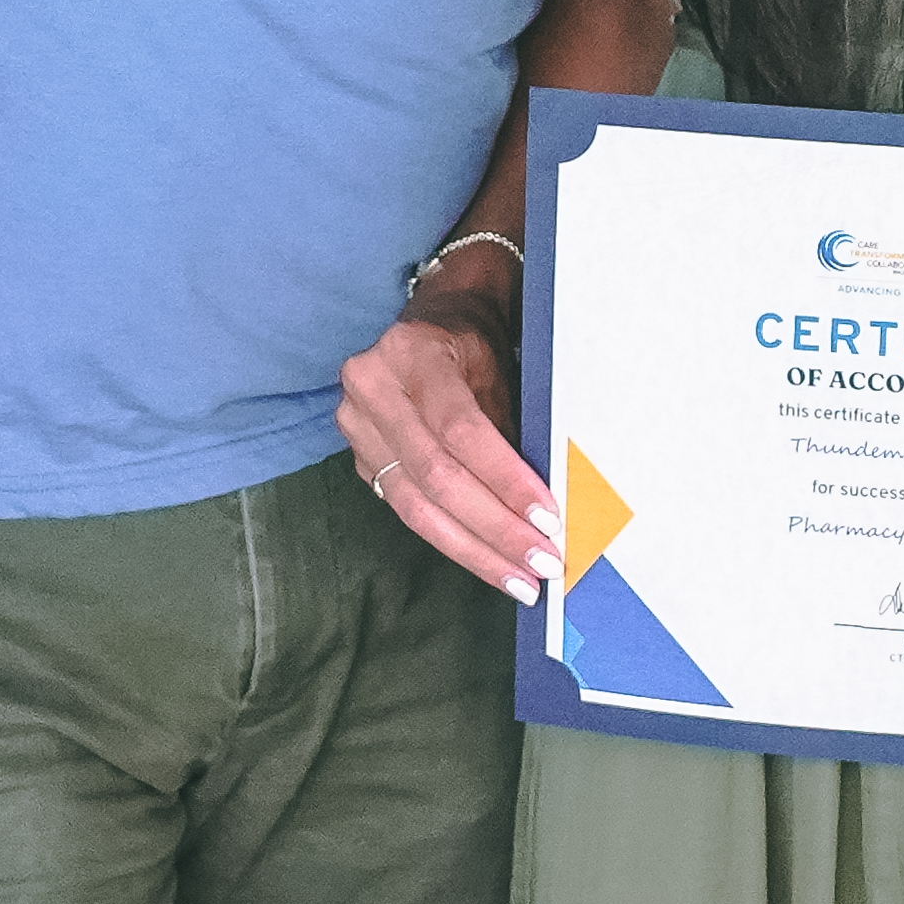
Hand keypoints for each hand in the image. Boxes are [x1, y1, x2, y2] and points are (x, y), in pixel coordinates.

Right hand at [337, 279, 553, 602]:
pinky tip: (486, 560)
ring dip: (473, 549)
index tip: (547, 519)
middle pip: (436, 476)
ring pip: (415, 505)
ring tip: (519, 579)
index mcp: (413, 354)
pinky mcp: (358, 456)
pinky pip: (406, 508)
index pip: (461, 429)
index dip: (504, 479)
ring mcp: (357, 425)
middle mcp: (373, 388)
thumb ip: (513, 428)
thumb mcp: (499, 369)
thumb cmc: (474, 345)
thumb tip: (545, 505)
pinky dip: (451, 539)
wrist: (432, 324)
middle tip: (540, 563)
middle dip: (494, 528)